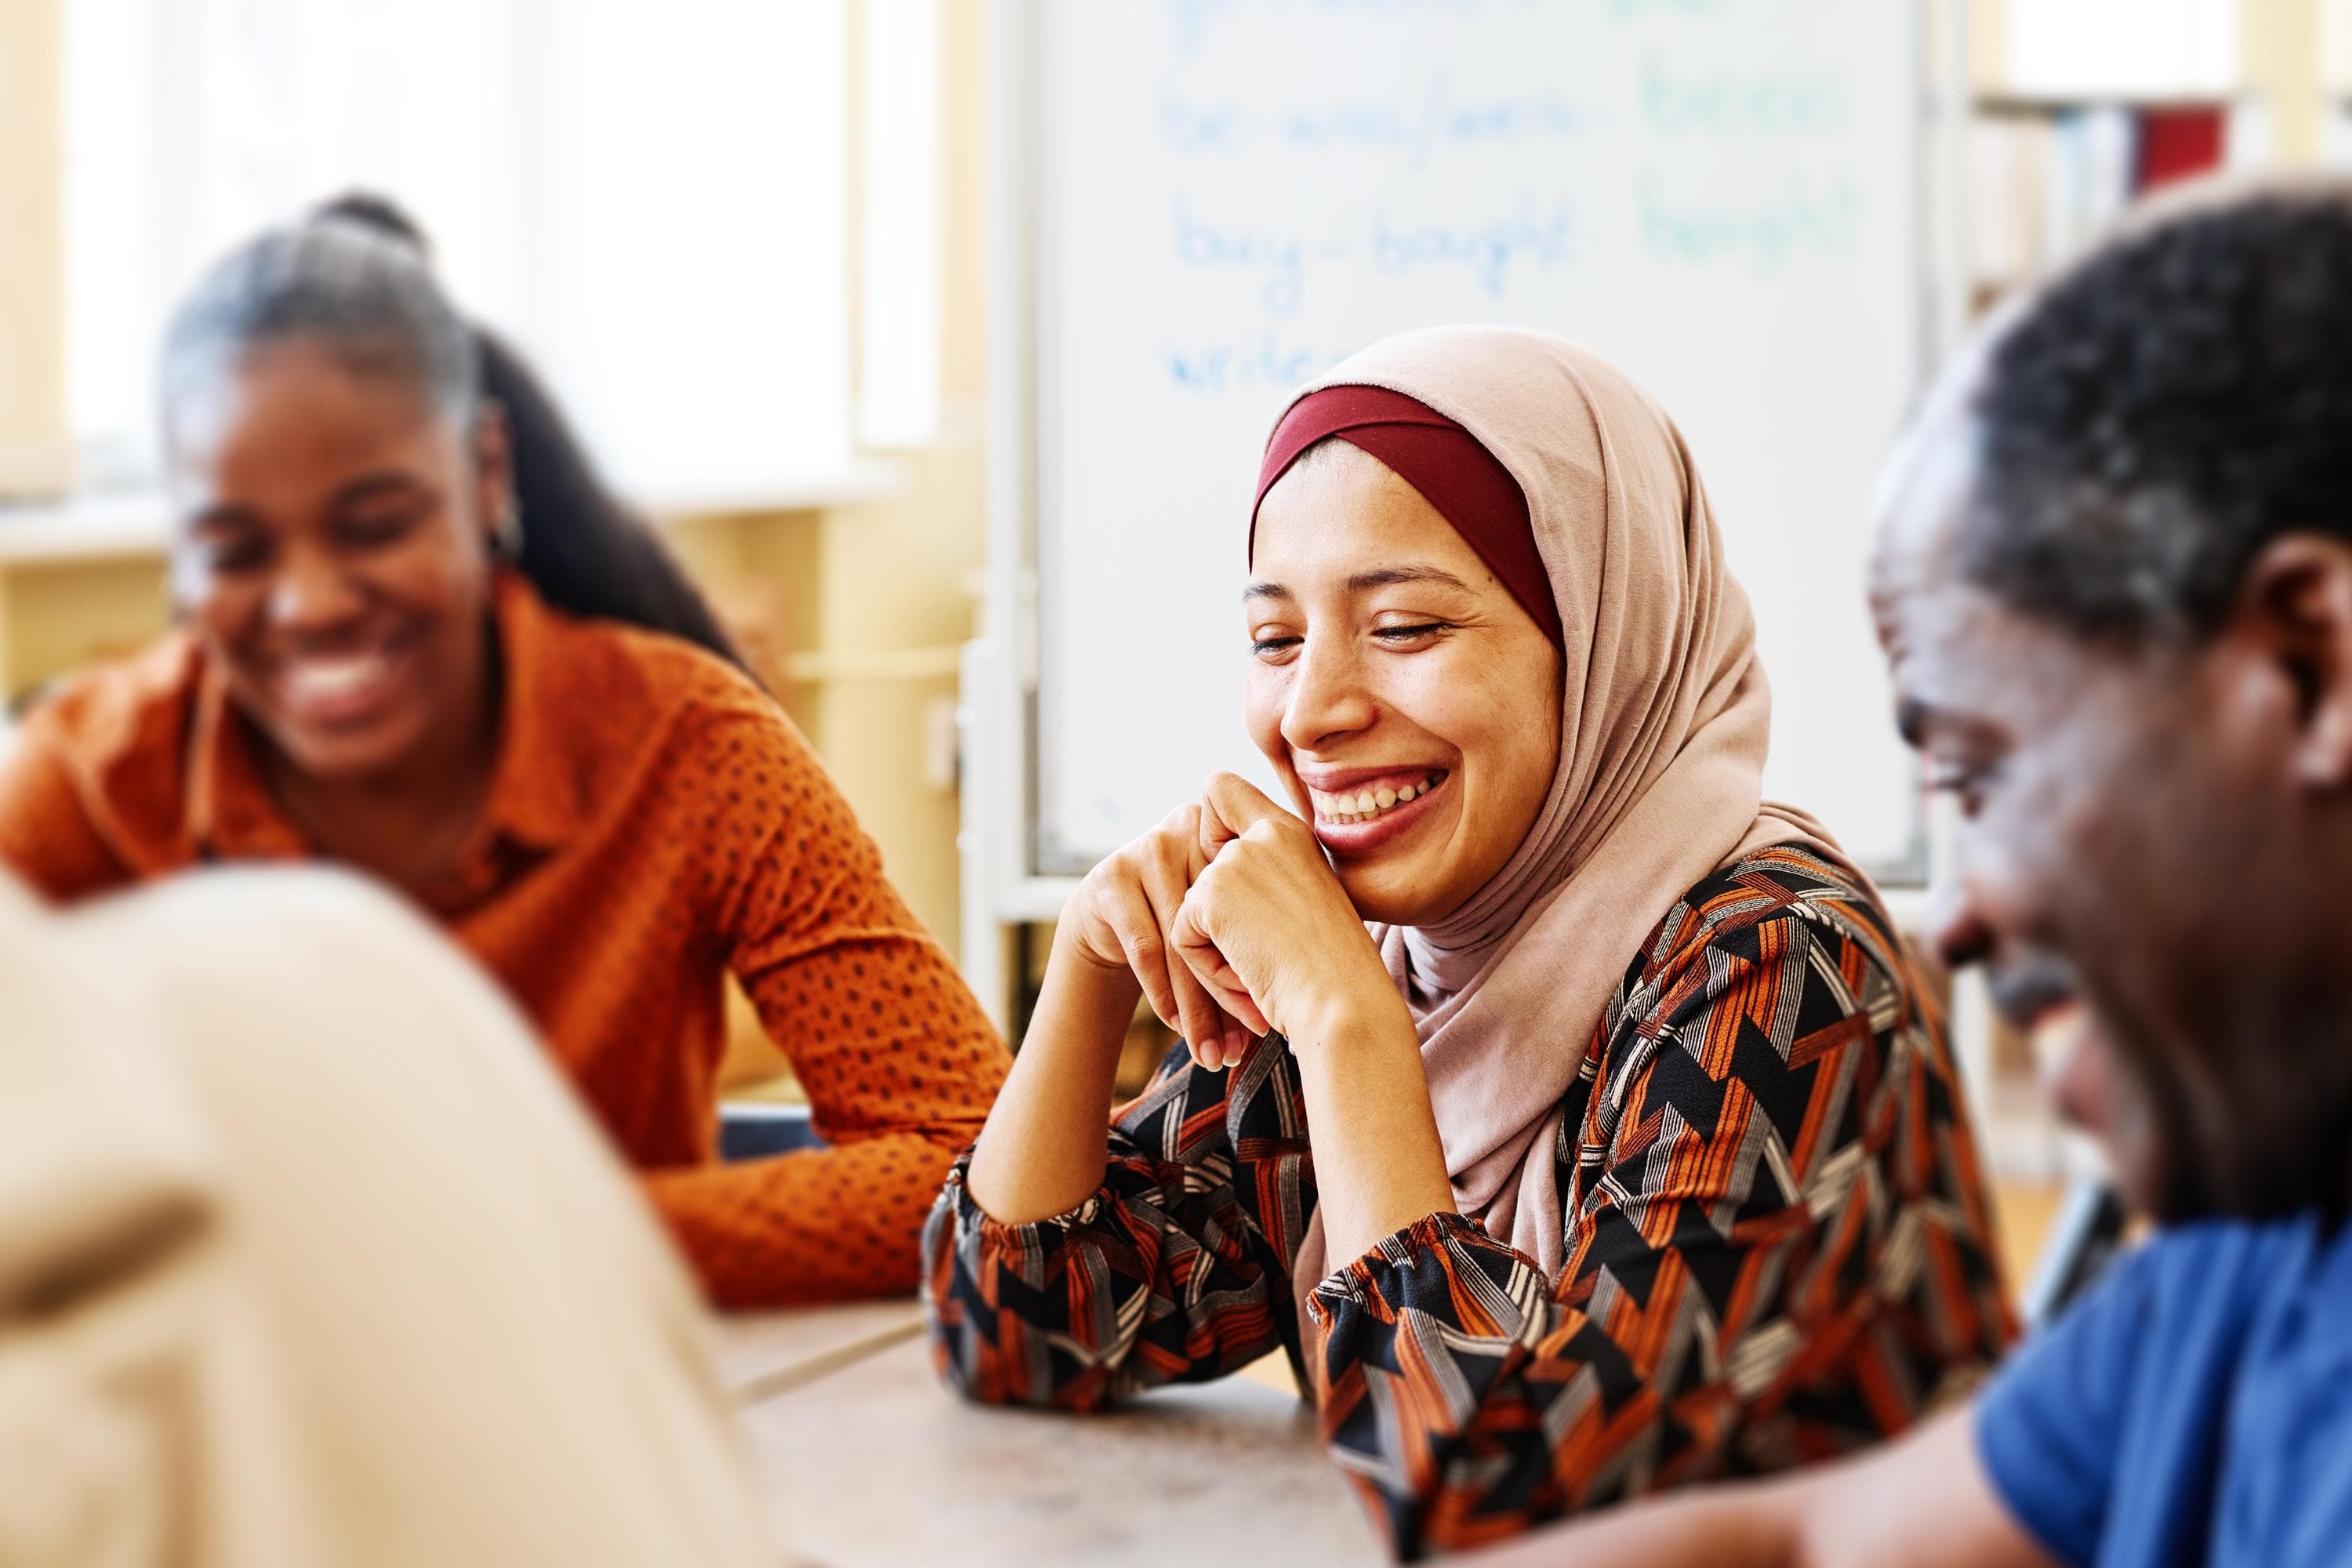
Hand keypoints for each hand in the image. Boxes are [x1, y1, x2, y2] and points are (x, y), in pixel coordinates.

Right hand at [1060, 803, 1254, 1069]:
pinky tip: (1176, 1026)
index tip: (1272, 1016)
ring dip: (1197, 1006)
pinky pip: (1145, 945)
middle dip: (1232, 993)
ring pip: (1181, 940)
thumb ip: (1257, 940)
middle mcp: (1190, 831)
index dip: (1264, 961)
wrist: (1111, 915)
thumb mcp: (1224, 917)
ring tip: (1212, 1052)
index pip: (1253, 903)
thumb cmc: (1187, 923)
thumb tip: (1295, 1014)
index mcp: (1232, 833)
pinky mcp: (1111, 878)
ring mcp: (1147, 849)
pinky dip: (1162, 992)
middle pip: (1217, 924)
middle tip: (1248, 1044)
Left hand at [1171, 773, 1396, 1047]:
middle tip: (1260, 950)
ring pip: (1189, 908)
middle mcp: (1265, 832)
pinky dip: (1207, 969)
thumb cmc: (1334, 971)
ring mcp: (1237, 859)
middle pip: (1194, 856)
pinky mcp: (1212, 894)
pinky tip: (1249, 978)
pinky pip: (1181, 936)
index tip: (1234, 881)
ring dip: (1215, 950)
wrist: (1345, 1002)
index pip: (1220, 788)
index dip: (1208, 830)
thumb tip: (1211, 883)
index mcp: (1291, 832)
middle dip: (1211, 914)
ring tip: (1263, 972)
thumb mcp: (1306, 904)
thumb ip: (1266, 878)